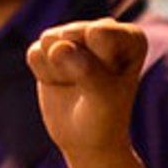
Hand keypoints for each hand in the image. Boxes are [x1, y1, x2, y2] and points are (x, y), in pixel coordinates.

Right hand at [27, 18, 147, 160]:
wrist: (86, 138)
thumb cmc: (105, 117)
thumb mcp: (105, 99)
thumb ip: (89, 72)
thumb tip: (58, 48)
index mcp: (132, 37)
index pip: (100, 34)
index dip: (99, 64)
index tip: (111, 81)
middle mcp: (106, 28)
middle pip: (73, 33)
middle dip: (76, 65)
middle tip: (91, 85)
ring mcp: (77, 35)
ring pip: (50, 39)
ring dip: (58, 69)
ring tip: (76, 84)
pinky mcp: (51, 46)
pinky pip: (35, 53)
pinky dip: (44, 74)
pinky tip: (60, 82)